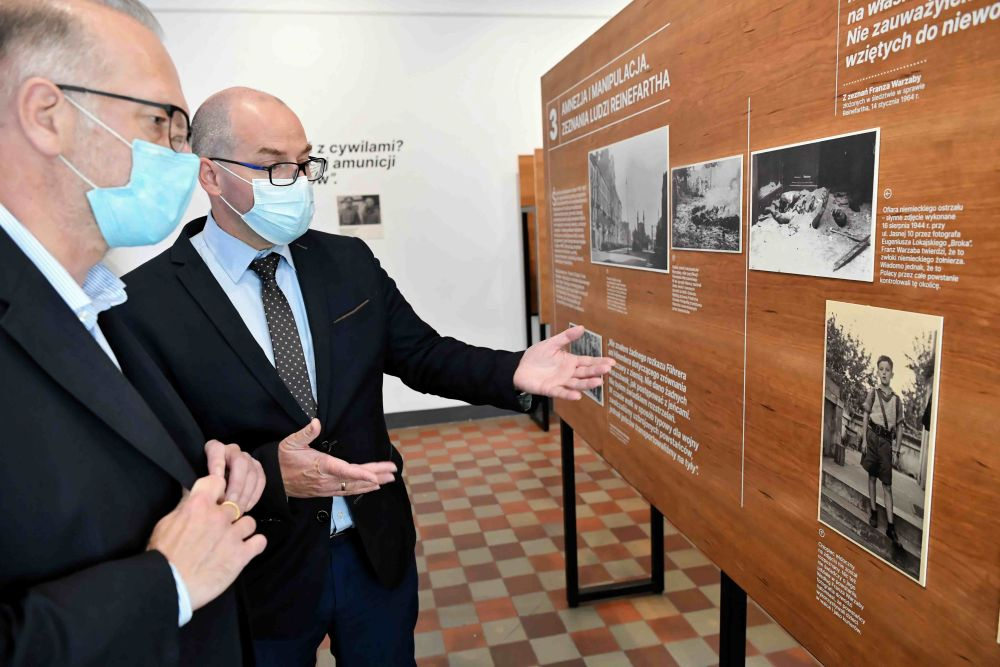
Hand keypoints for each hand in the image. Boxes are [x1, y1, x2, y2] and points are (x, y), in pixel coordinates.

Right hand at [148, 476, 265, 610]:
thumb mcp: (166, 523)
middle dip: (227, 515)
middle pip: (235, 505)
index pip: (217, 481)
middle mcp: (219, 516)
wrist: (168, 585)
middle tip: (218, 528)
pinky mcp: (242, 555)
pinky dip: (254, 545)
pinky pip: (260, 542)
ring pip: (249, 522)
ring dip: (241, 530)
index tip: (213, 500)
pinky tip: (245, 550)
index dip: (216, 490)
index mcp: (199, 505)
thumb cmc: (162, 555)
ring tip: (231, 541)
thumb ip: (184, 506)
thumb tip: (191, 492)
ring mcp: (233, 535)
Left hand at [204, 440, 265, 513]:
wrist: (215, 494)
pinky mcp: (257, 468)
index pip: (217, 450)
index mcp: (214, 449)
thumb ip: (198, 488)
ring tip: (237, 509)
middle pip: (240, 462)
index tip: (216, 480)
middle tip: (230, 502)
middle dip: (236, 484)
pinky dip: (254, 495)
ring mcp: (247, 458)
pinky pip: (260, 479)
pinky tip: (246, 507)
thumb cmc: (202, 490)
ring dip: (246, 493)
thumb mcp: (196, 487)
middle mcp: (232, 450)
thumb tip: (202, 495)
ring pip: (252, 472)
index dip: (217, 464)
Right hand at [277, 419, 397, 497]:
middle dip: (376, 476)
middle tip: (393, 472)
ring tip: (389, 479)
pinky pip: (346, 491)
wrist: (273, 479)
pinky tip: (371, 487)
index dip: (361, 474)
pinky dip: (361, 489)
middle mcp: (326, 479)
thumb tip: (316, 422)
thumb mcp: (291, 442)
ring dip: (372, 483)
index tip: (376, 476)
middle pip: (355, 479)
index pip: (344, 471)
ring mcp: (326, 487)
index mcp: (321, 466)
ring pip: (353, 487)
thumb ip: (305, 433)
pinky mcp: (325, 491)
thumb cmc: (282, 459)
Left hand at [512, 325, 614, 399]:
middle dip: (597, 371)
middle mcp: (568, 373)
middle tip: (607, 369)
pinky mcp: (550, 389)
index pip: (588, 362)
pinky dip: (569, 395)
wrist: (519, 367)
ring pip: (577, 384)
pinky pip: (561, 392)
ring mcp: (561, 382)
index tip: (612, 362)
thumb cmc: (536, 356)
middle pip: (585, 373)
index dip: (600, 362)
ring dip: (587, 384)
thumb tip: (582, 327)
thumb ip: (566, 337)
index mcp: (570, 361)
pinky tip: (577, 396)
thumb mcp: (552, 343)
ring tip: (598, 382)